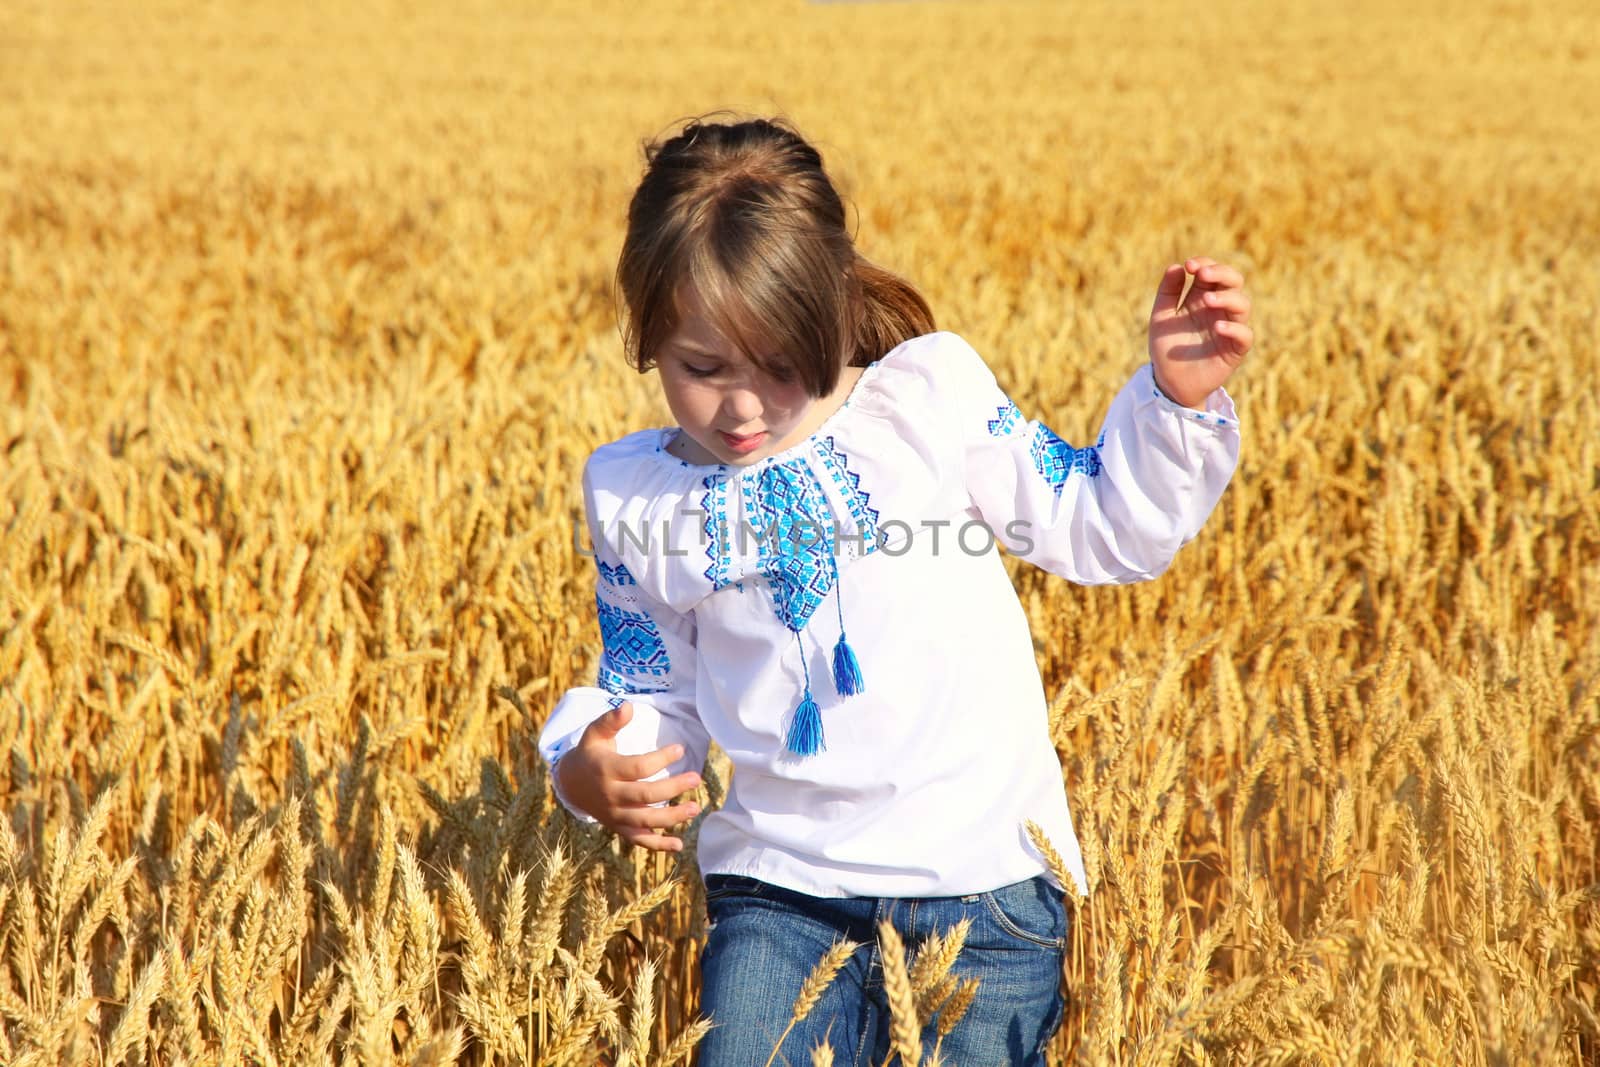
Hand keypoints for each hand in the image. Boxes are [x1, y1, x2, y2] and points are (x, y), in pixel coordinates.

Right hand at [556, 702, 702, 851]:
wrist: (571, 783)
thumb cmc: (590, 752)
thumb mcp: (595, 733)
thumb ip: (611, 720)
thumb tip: (629, 706)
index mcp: (606, 769)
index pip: (638, 767)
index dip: (661, 758)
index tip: (681, 749)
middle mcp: (611, 795)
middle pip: (646, 795)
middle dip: (674, 787)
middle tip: (697, 777)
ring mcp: (615, 814)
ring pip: (645, 821)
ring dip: (672, 817)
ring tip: (696, 808)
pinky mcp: (619, 827)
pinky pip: (639, 840)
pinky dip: (659, 845)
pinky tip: (679, 846)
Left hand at [1147, 257, 1253, 408]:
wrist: (1169, 381)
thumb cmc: (1166, 347)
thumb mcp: (1161, 317)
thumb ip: (1167, 293)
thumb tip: (1176, 266)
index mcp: (1201, 297)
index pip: (1212, 272)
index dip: (1205, 264)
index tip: (1189, 265)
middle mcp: (1219, 309)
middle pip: (1234, 281)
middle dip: (1221, 273)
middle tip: (1202, 273)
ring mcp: (1229, 328)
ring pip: (1243, 304)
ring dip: (1227, 298)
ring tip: (1207, 300)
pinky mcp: (1235, 350)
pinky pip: (1245, 335)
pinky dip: (1234, 329)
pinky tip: (1217, 327)